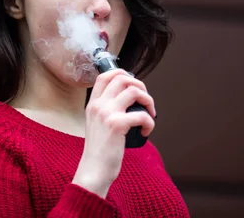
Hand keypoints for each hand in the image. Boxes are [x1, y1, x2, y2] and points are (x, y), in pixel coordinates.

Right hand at [72, 69, 155, 197]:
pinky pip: (142, 114)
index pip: (105, 75)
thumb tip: (129, 99)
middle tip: (146, 101)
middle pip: (122, 78)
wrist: (93, 170)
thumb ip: (106, 110)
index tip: (133, 85)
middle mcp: (98, 105)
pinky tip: (146, 131)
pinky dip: (150, 122)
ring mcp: (107, 113)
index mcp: (92, 104)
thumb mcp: (96, 124)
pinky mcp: (117, 124)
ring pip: (134, 91)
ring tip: (150, 114)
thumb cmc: (99, 150)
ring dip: (148, 100)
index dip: (122, 73)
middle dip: (140, 85)